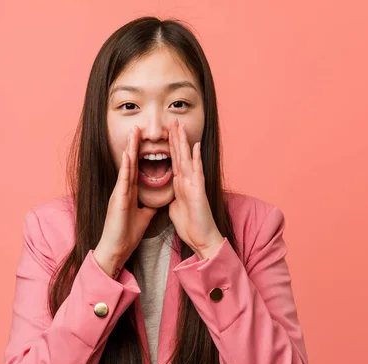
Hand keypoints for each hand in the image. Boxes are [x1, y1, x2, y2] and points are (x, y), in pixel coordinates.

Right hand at [94, 126, 156, 277]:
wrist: (116, 249)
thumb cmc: (126, 234)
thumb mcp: (143, 217)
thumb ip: (148, 206)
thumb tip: (157, 200)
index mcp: (129, 193)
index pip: (136, 169)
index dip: (139, 154)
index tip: (143, 140)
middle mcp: (122, 190)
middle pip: (130, 163)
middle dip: (133, 146)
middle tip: (137, 129)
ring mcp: (118, 193)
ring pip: (125, 167)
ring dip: (129, 150)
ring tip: (133, 134)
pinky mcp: (117, 200)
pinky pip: (123, 181)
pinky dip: (126, 168)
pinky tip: (129, 156)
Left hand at [168, 119, 223, 259]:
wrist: (202, 239)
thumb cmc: (190, 226)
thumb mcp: (175, 208)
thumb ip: (173, 197)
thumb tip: (168, 193)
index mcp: (181, 185)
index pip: (174, 161)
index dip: (170, 146)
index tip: (165, 132)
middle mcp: (188, 181)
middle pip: (180, 155)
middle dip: (176, 138)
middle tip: (172, 120)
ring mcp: (194, 184)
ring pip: (187, 159)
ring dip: (184, 142)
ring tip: (180, 126)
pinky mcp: (198, 191)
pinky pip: (197, 172)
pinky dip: (196, 159)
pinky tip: (195, 146)